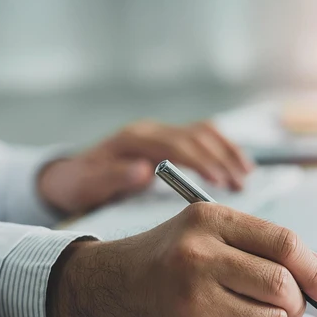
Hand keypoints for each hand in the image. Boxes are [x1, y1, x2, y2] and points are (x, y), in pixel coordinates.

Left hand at [37, 120, 253, 214]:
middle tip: (239, 184)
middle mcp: (149, 130)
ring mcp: (160, 132)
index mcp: (133, 140)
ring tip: (246, 175)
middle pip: (195, 136)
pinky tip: (240, 164)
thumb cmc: (79, 185)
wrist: (70, 176)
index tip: (220, 181)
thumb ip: (113, 177)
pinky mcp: (167, 139)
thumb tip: (143, 170)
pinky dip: (224, 147)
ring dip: (227, 151)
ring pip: (203, 132)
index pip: (175, 144)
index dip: (200, 161)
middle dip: (221, 158)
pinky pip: (202, 136)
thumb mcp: (87, 185)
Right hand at [47, 203, 316, 316]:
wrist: (103, 286)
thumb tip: (316, 279)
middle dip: (299, 301)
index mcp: (208, 219)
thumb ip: (255, 245)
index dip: (316, 267)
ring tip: (255, 314)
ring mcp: (193, 297)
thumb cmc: (162, 257)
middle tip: (295, 306)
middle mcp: (199, 255)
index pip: (283, 242)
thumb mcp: (201, 230)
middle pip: (281, 283)